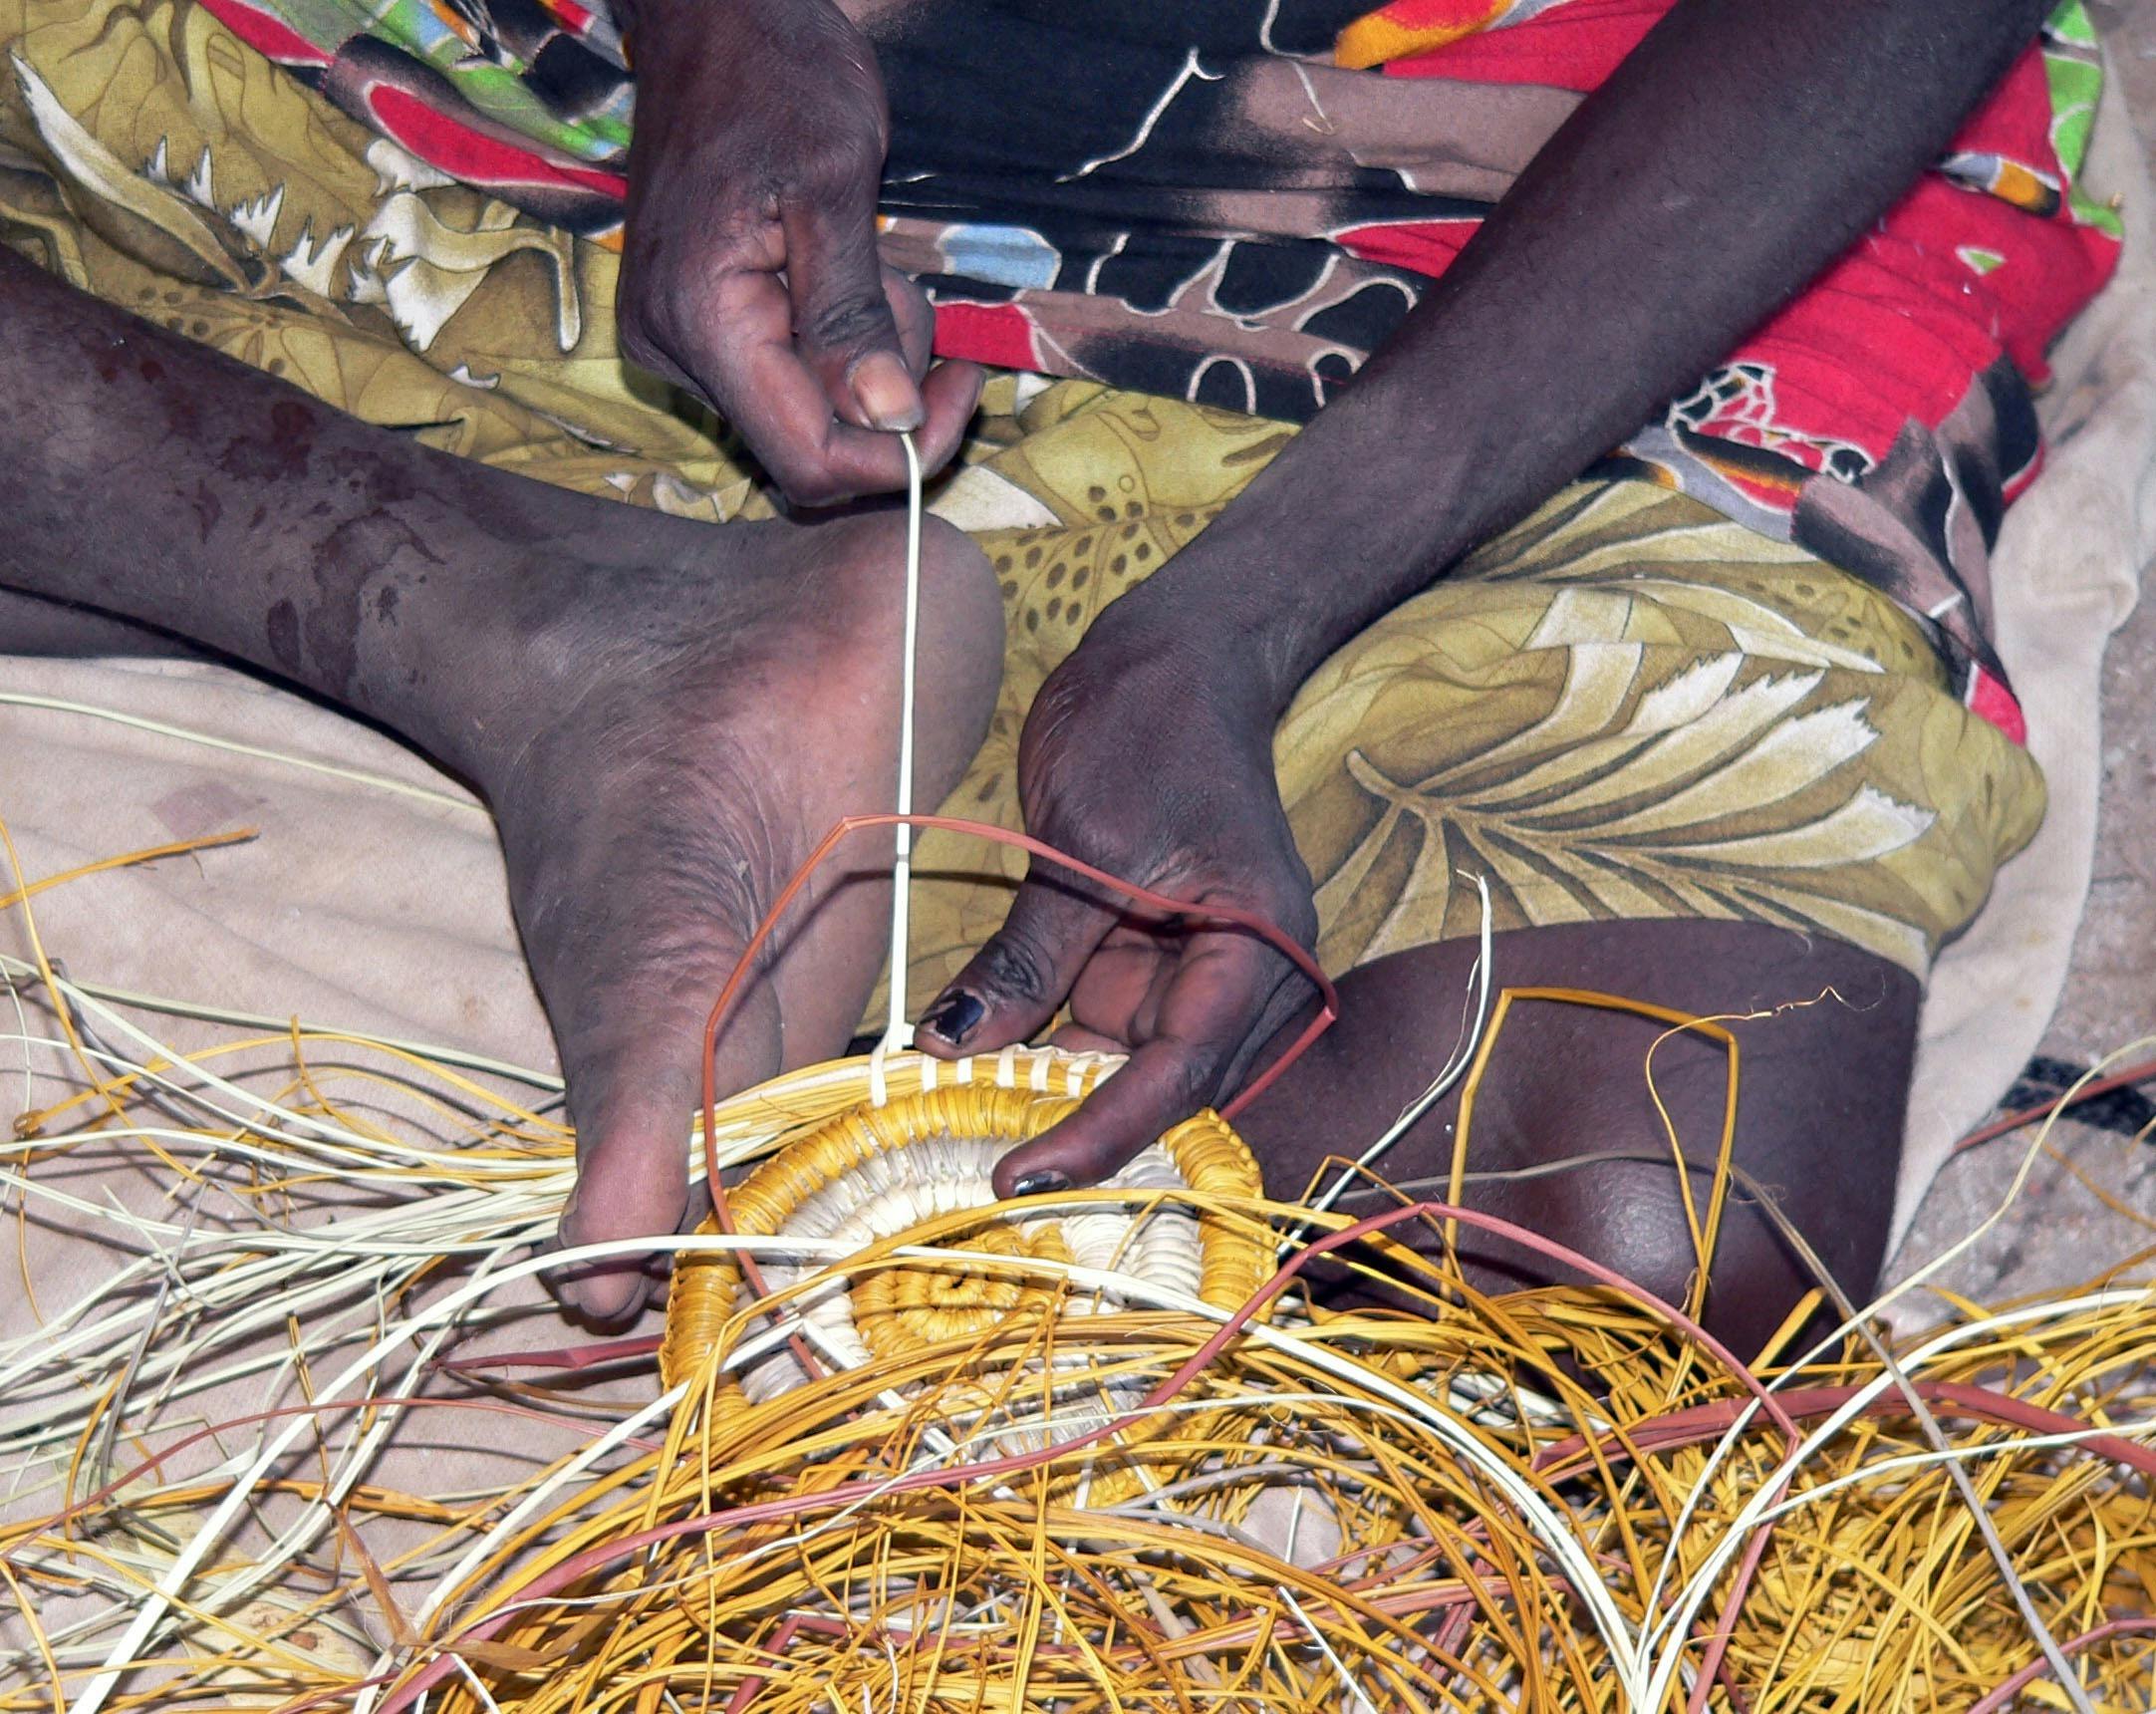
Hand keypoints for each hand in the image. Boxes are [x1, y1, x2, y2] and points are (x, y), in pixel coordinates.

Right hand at [617, 0, 980, 504]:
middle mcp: (673, 351)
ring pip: (805, 417)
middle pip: (811, 450)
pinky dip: (833, 343)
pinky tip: (836, 275)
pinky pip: (786, 380)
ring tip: (869, 265)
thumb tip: (892, 421)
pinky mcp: (694, 332)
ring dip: (864, 359)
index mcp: (703, 323)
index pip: (811, 461)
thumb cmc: (778, 77)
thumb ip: (855, 313)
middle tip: (912, 295)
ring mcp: (677, 345)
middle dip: (886, 395)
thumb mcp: (835, 184)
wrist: (715, 21)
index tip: (964, 387)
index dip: (900, 455)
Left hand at [916, 604, 1319, 1196]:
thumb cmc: (1151, 725)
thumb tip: (951, 1043)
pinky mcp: (1142, 962)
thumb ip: (1030, 954)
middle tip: (974, 1178)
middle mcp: (1240, 977)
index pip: (1181, 1069)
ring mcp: (1188, 972)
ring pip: (1122, 1073)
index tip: (1019, 1177)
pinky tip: (972, 1085)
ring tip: (960, 1141)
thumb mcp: (1082, 842)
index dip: (1101, 1133)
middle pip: (1163, 1092)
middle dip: (1077, 1137)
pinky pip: (1092, 1033)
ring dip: (1051, 1105)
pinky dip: (1038, 1060)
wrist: (1174, 656)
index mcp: (1260, 945)